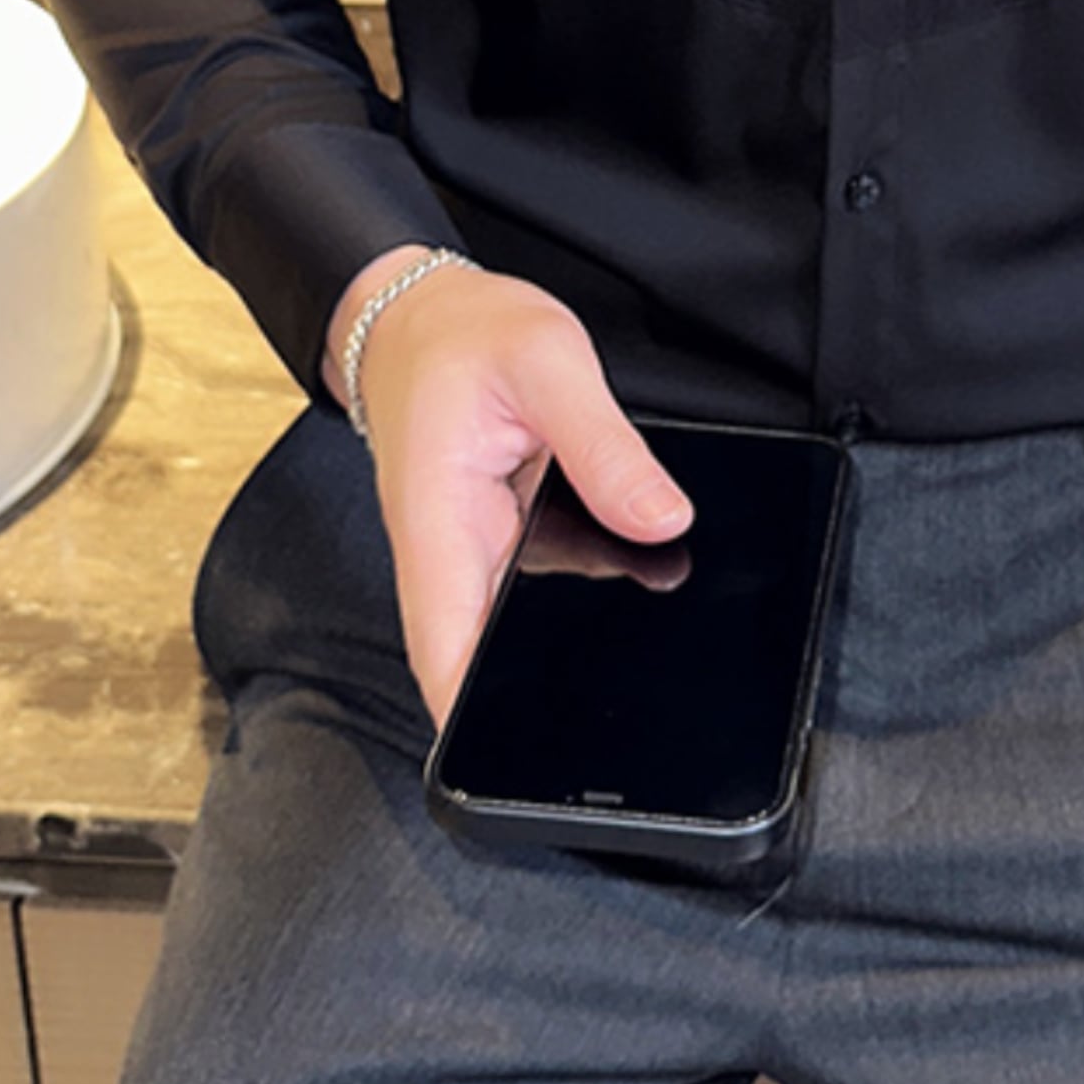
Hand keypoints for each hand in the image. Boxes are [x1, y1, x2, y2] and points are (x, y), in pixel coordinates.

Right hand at [323, 245, 692, 727]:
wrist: (420, 310)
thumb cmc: (464, 332)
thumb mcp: (549, 363)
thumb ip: (604, 445)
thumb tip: (663, 520)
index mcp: (439, 522)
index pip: (443, 647)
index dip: (471, 721)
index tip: (516, 772)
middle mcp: (450, 551)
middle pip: (483, 654)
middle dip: (540, 697)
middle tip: (624, 714)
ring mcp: (475, 547)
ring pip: (518, 623)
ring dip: (569, 643)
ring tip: (652, 646)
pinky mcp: (501, 534)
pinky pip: (542, 580)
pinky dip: (587, 585)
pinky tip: (644, 577)